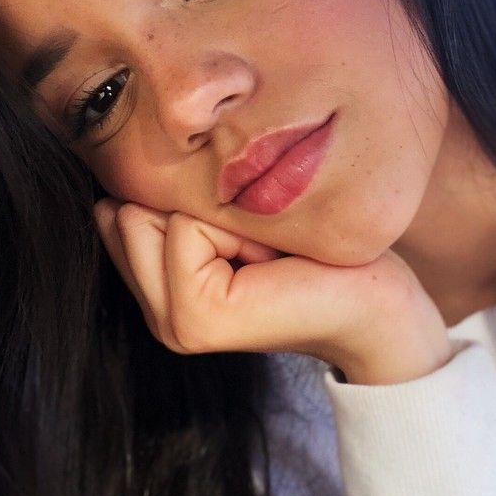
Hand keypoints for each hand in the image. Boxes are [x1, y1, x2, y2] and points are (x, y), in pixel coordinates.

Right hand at [92, 199, 454, 385]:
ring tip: (263, 252)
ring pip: (148, 214)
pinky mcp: (197, 321)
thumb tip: (118, 169)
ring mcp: (174, 326)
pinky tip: (271, 263)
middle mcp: (157, 317)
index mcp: (161, 294)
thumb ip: (176, 205)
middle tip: (256, 243)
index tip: (243, 230)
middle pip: (126, 209)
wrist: (377, 303)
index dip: (189, 198)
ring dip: (217, 214)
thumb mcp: (232, 218)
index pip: (119, 208)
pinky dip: (233, 227)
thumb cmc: (317, 251)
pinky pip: (183, 228)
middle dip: (197, 205)